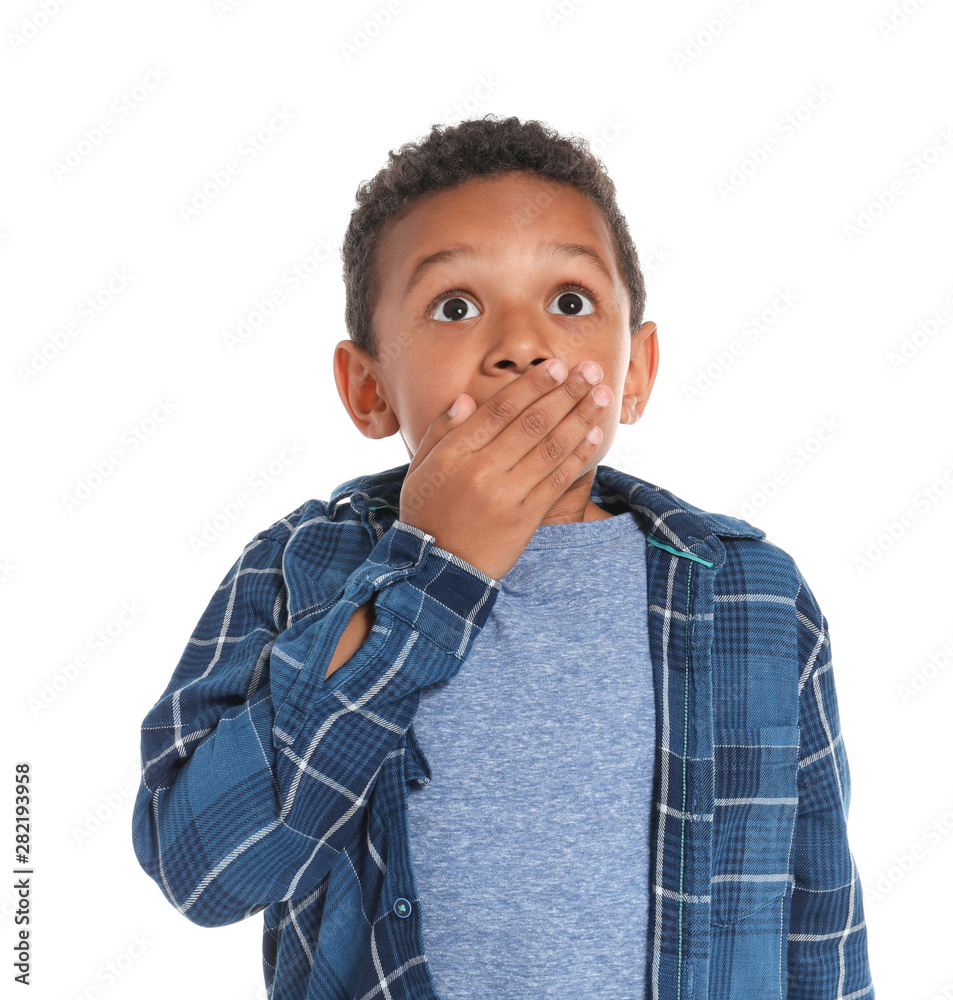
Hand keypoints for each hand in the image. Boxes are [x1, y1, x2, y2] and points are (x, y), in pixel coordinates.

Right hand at [398, 359, 612, 580]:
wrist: (438, 571)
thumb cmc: (428, 515)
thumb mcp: (420, 471)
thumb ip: (440, 432)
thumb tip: (466, 399)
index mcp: (454, 455)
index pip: (500, 410)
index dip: (532, 386)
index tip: (557, 367)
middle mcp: (481, 472)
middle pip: (531, 423)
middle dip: (565, 393)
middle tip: (590, 371)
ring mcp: (505, 496)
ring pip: (550, 448)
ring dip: (580, 418)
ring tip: (601, 396)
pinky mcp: (525, 519)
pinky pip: (557, 481)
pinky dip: (578, 456)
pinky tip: (594, 436)